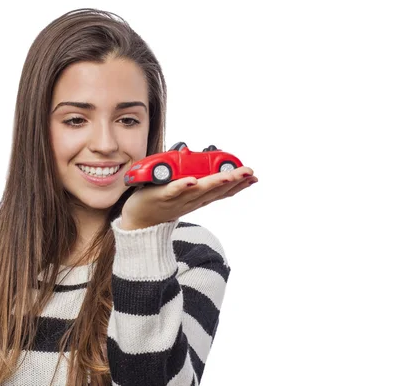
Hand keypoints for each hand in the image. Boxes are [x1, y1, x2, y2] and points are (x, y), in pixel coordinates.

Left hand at [120, 166, 256, 229]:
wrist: (139, 221)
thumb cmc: (161, 204)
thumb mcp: (184, 195)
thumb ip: (197, 184)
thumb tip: (207, 170)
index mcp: (198, 198)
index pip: (221, 191)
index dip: (238, 185)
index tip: (253, 177)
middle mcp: (191, 199)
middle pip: (215, 190)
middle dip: (234, 181)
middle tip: (249, 173)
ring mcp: (177, 198)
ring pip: (198, 190)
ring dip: (214, 182)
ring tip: (229, 175)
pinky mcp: (160, 196)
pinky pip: (172, 190)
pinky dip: (182, 186)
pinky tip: (192, 181)